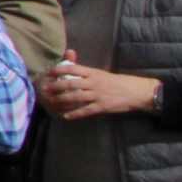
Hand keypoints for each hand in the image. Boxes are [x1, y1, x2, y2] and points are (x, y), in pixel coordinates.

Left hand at [42, 50, 162, 120]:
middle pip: (71, 83)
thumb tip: (71, 65)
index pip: (73, 68)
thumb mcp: (102, 74)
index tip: (48, 72)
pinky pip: (85, 110)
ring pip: (75, 97)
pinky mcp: (102, 106)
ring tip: (51, 102)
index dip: (59, 70)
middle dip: (56, 87)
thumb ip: (87, 72)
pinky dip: (74, 114)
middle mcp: (94, 83)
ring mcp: (98, 95)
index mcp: (94, 73)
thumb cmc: (118, 82)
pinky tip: (65, 116)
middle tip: (45, 89)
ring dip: (62, 100)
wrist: (137, 92)